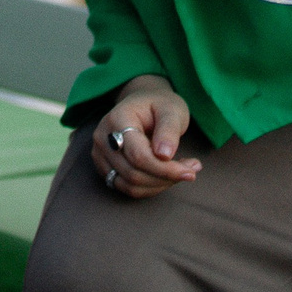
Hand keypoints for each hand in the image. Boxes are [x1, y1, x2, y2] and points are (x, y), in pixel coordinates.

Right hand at [89, 75, 200, 197]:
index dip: (165, 169)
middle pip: (133, 173)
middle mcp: (103, 138)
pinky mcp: (105, 167)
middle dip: (166, 177)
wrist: (143, 103)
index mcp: (117, 119)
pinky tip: (166, 175)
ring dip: (160, 185)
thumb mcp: (171, 110)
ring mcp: (100, 154)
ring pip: (130, 185)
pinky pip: (127, 188)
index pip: (138, 156)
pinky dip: (150, 187)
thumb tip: (163, 155)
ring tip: (181, 171)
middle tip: (191, 170)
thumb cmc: (159, 105)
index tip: (191, 171)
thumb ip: (168, 130)